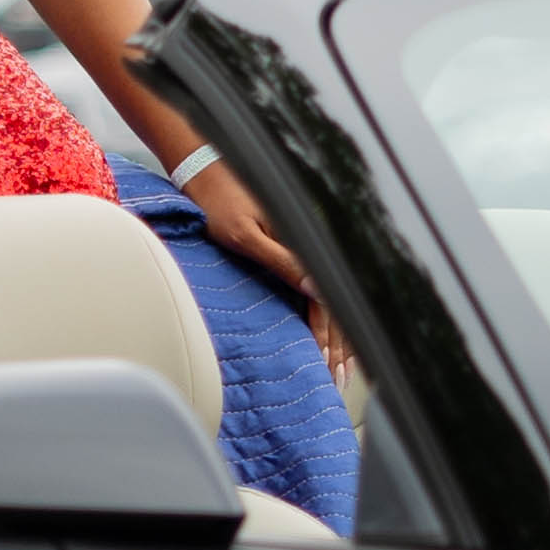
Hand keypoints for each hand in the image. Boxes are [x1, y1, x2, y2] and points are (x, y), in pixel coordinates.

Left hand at [185, 167, 350, 375]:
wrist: (207, 170)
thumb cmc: (219, 201)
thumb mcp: (244, 235)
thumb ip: (282, 261)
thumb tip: (316, 289)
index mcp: (304, 240)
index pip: (326, 299)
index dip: (329, 336)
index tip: (329, 366)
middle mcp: (311, 244)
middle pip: (336, 303)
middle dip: (341, 344)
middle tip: (340, 380)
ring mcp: (307, 246)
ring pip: (332, 298)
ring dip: (338, 335)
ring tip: (342, 368)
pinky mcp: (297, 246)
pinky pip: (319, 288)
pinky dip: (326, 317)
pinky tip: (330, 336)